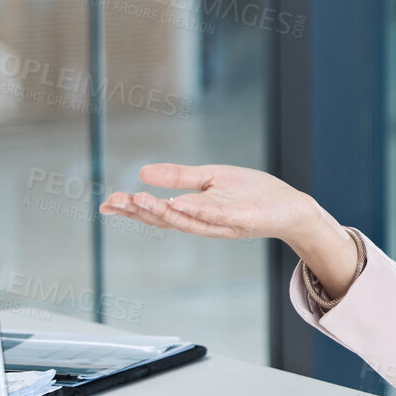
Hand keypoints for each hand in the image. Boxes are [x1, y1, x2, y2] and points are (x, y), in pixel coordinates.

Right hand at [100, 162, 312, 241]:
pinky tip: (178, 203)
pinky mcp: (241, 219)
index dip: (132, 210)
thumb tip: (142, 172)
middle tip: (113, 203)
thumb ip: (178, 177)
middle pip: (165, 219)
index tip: (107, 204)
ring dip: (160, 212)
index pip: (157, 212)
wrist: (288, 205)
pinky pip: (215, 216)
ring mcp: (221, 223)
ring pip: (185, 220)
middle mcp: (203, 222)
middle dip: (138, 211)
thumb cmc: (251, 193)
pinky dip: (196, 211)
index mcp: (193, 212)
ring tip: (137, 201)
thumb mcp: (210, 178)